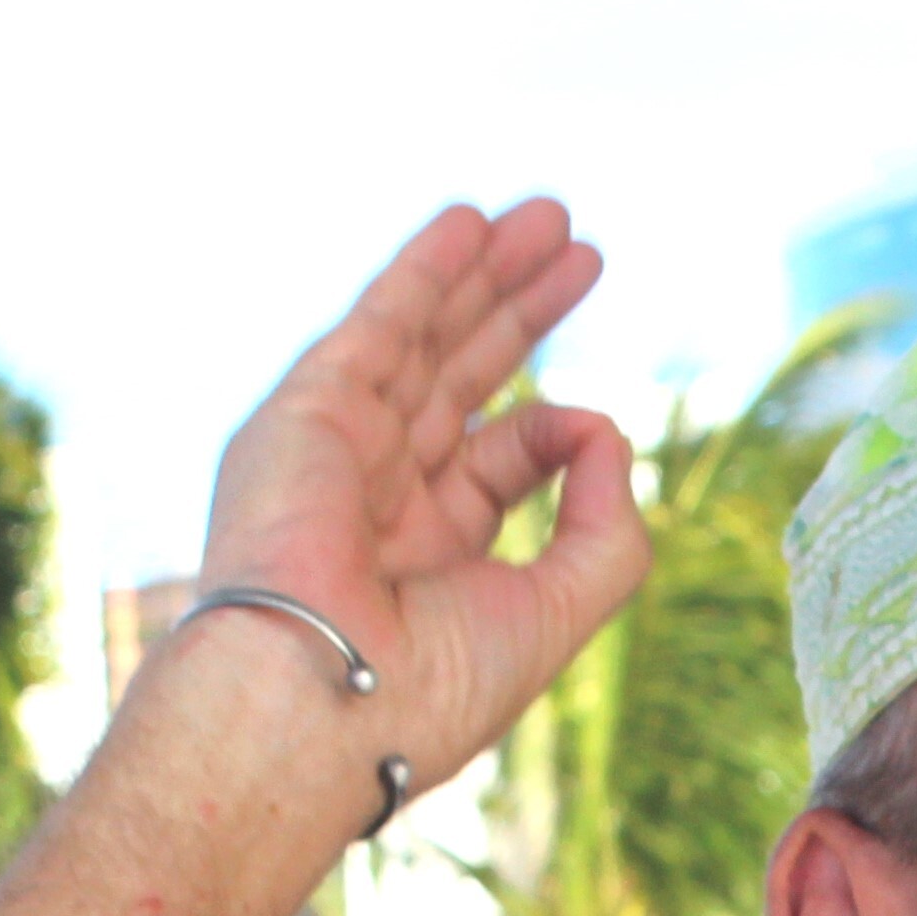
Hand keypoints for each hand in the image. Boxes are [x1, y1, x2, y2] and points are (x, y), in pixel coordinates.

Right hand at [193, 201, 645, 790]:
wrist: (324, 698)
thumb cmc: (433, 685)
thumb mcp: (560, 609)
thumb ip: (607, 528)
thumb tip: (607, 428)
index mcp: (430, 554)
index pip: (500, 458)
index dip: (553, 428)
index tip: (591, 424)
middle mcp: (380, 496)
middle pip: (462, 376)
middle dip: (520, 309)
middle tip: (577, 248)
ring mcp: (340, 450)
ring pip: (424, 338)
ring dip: (482, 272)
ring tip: (545, 217)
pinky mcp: (309, 414)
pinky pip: (376, 326)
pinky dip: (422, 273)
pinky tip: (467, 225)